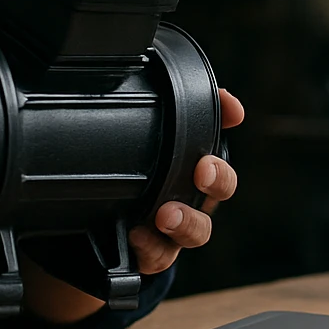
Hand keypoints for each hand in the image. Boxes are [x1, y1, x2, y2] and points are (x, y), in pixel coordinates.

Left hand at [20, 88, 244, 323]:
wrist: (96, 228)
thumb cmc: (131, 174)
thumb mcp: (136, 134)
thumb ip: (157, 103)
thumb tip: (174, 71)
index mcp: (192, 160)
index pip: (218, 129)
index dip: (227, 118)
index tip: (232, 112)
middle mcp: (192, 194)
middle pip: (221, 187)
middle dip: (218, 178)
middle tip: (202, 170)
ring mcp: (176, 228)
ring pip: (197, 230)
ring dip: (186, 221)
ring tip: (165, 215)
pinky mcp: (154, 253)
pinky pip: (161, 256)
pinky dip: (153, 249)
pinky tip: (136, 236)